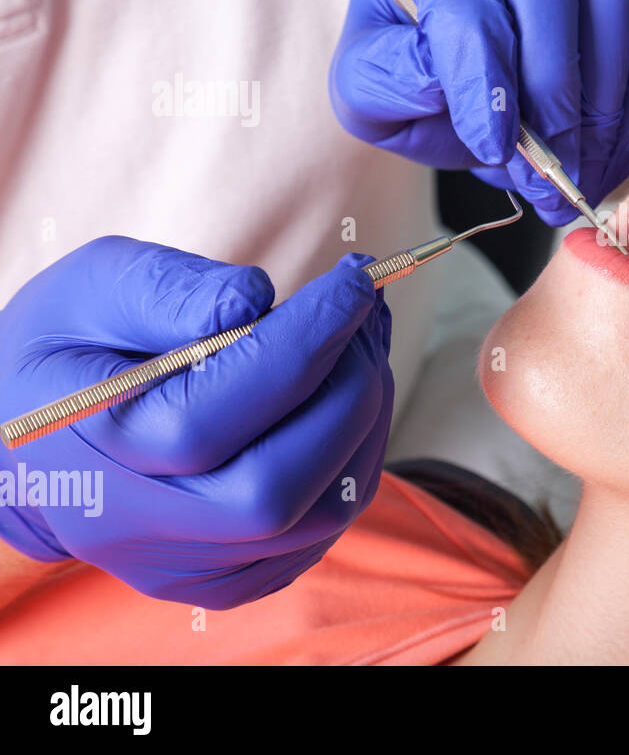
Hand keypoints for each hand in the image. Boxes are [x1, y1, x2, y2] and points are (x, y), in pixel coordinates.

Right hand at [0, 237, 393, 609]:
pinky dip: (354, 457)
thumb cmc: (71, 347)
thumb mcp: (96, 288)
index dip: (300, 345)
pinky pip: (324, 530)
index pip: (207, 420)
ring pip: (319, 515)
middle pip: (274, 488)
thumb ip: (169, 290)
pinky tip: (345, 396)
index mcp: (88, 449)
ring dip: (365, 421)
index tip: (353, 282)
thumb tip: (253, 298)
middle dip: (347, 388)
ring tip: (360, 347)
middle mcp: (135, 527)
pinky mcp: (228, 576)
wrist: (33, 434)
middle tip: (362, 315)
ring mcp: (186, 564)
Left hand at [329, 0, 628, 223]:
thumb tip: (445, 86)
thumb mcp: (374, 82)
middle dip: (553, 87)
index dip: (480, 74)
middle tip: (553, 170)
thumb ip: (384, 86)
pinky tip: (613, 155)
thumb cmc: (431, 59)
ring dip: (604, 108)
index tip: (493, 149)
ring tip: (578, 175)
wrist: (494, 29)